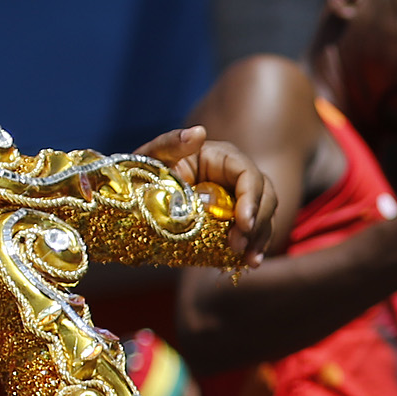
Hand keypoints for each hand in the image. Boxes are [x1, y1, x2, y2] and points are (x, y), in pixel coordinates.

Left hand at [134, 125, 282, 265]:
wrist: (132, 201)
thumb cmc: (142, 174)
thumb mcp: (153, 157)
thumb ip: (171, 143)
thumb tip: (199, 132)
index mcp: (221, 158)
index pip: (248, 175)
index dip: (252, 198)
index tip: (242, 223)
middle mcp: (236, 178)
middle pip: (264, 197)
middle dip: (257, 222)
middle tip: (237, 245)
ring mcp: (238, 200)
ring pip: (264, 217)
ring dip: (259, 239)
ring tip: (249, 260)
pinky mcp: (234, 221)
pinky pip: (253, 234)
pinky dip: (254, 248)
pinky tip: (249, 263)